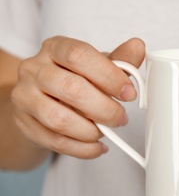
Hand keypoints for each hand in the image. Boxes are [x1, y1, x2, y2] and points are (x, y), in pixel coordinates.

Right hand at [11, 36, 144, 157]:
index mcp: (55, 48)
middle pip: (71, 89)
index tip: (129, 93)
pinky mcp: (24, 124)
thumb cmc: (74, 79)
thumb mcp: (97, 66)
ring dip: (92, 131)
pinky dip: (83, 149)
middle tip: (121, 118)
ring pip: (60, 119)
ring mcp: (25, 97)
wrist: (40, 100)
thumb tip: (138, 47)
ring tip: (106, 131)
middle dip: (105, 109)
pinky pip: (55, 142)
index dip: (109, 75)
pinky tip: (97, 146)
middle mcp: (34, 69)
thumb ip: (120, 60)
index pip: (79, 55)